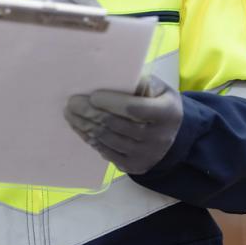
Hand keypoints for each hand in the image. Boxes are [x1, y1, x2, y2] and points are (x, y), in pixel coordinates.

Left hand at [64, 75, 182, 174]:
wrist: (174, 137)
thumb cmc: (160, 104)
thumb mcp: (159, 88)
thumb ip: (139, 82)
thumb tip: (110, 79)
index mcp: (166, 113)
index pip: (134, 109)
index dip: (111, 102)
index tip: (92, 95)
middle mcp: (158, 137)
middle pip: (116, 125)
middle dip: (90, 112)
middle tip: (72, 103)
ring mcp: (145, 155)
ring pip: (107, 140)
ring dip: (84, 125)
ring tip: (70, 113)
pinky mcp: (134, 166)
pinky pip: (106, 152)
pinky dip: (89, 139)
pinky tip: (79, 127)